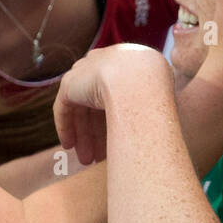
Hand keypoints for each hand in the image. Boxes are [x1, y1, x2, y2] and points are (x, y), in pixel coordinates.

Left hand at [54, 44, 171, 164]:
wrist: (140, 84)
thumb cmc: (158, 96)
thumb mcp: (157, 99)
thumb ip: (146, 106)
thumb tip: (146, 126)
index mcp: (129, 62)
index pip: (116, 94)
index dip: (115, 120)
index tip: (117, 142)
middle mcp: (105, 62)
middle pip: (97, 103)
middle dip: (97, 132)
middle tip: (97, 156)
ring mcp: (87, 70)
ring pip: (81, 107)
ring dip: (84, 135)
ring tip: (86, 160)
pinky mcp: (70, 82)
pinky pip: (64, 107)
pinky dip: (66, 127)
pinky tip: (69, 145)